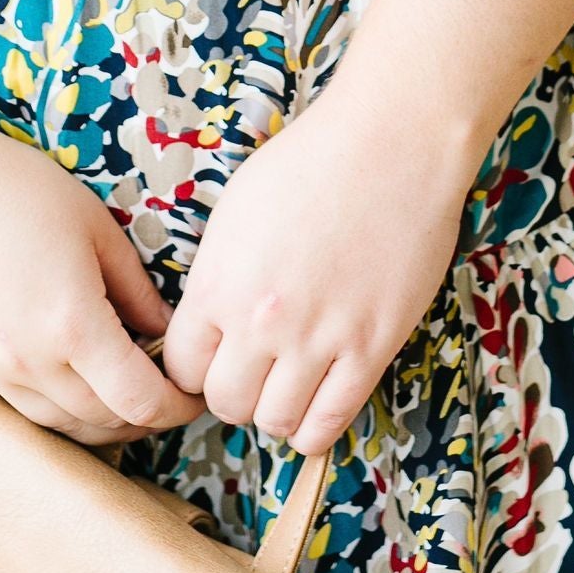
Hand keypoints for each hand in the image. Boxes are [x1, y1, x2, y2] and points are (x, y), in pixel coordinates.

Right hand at [0, 102, 200, 448]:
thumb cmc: (11, 188)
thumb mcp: (93, 226)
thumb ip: (134, 289)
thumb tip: (162, 333)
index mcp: (72, 326)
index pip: (141, 401)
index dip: (177, 407)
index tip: (194, 392)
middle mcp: (31, 362)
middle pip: (106, 422)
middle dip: (148, 416)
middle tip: (171, 390)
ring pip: (64, 426)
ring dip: (105, 420)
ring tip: (129, 390)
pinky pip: (27, 410)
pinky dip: (63, 409)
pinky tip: (78, 382)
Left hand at [161, 64, 477, 454]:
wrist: (392, 144)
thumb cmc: (312, 162)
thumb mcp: (236, 213)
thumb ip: (216, 277)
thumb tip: (211, 323)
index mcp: (219, 283)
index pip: (181, 368)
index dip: (195, 368)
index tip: (213, 359)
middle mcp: (261, 322)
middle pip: (226, 402)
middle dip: (233, 393)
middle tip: (252, 372)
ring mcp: (318, 340)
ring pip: (275, 422)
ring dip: (275, 411)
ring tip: (286, 386)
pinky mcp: (371, 348)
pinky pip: (330, 422)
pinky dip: (315, 428)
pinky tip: (316, 405)